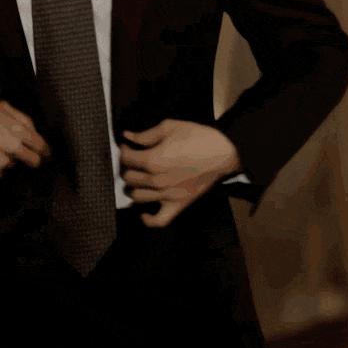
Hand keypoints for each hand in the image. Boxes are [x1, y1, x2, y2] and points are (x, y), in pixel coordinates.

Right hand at [0, 100, 49, 180]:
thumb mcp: (3, 106)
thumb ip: (24, 119)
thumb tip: (34, 131)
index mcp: (17, 131)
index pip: (41, 147)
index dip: (45, 150)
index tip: (45, 152)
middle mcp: (11, 149)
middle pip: (32, 161)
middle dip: (31, 158)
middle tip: (21, 151)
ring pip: (12, 166)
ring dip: (7, 159)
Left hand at [120, 119, 240, 227]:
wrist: (222, 152)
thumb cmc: (199, 138)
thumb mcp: (170, 127)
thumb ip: (146, 134)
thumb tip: (130, 136)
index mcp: (153, 160)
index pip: (127, 158)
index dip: (124, 150)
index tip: (127, 146)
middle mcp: (157, 180)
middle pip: (129, 177)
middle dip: (127, 166)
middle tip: (132, 159)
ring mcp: (167, 195)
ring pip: (137, 196)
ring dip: (133, 187)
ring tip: (138, 178)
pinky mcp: (179, 204)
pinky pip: (159, 220)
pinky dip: (148, 219)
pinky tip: (144, 212)